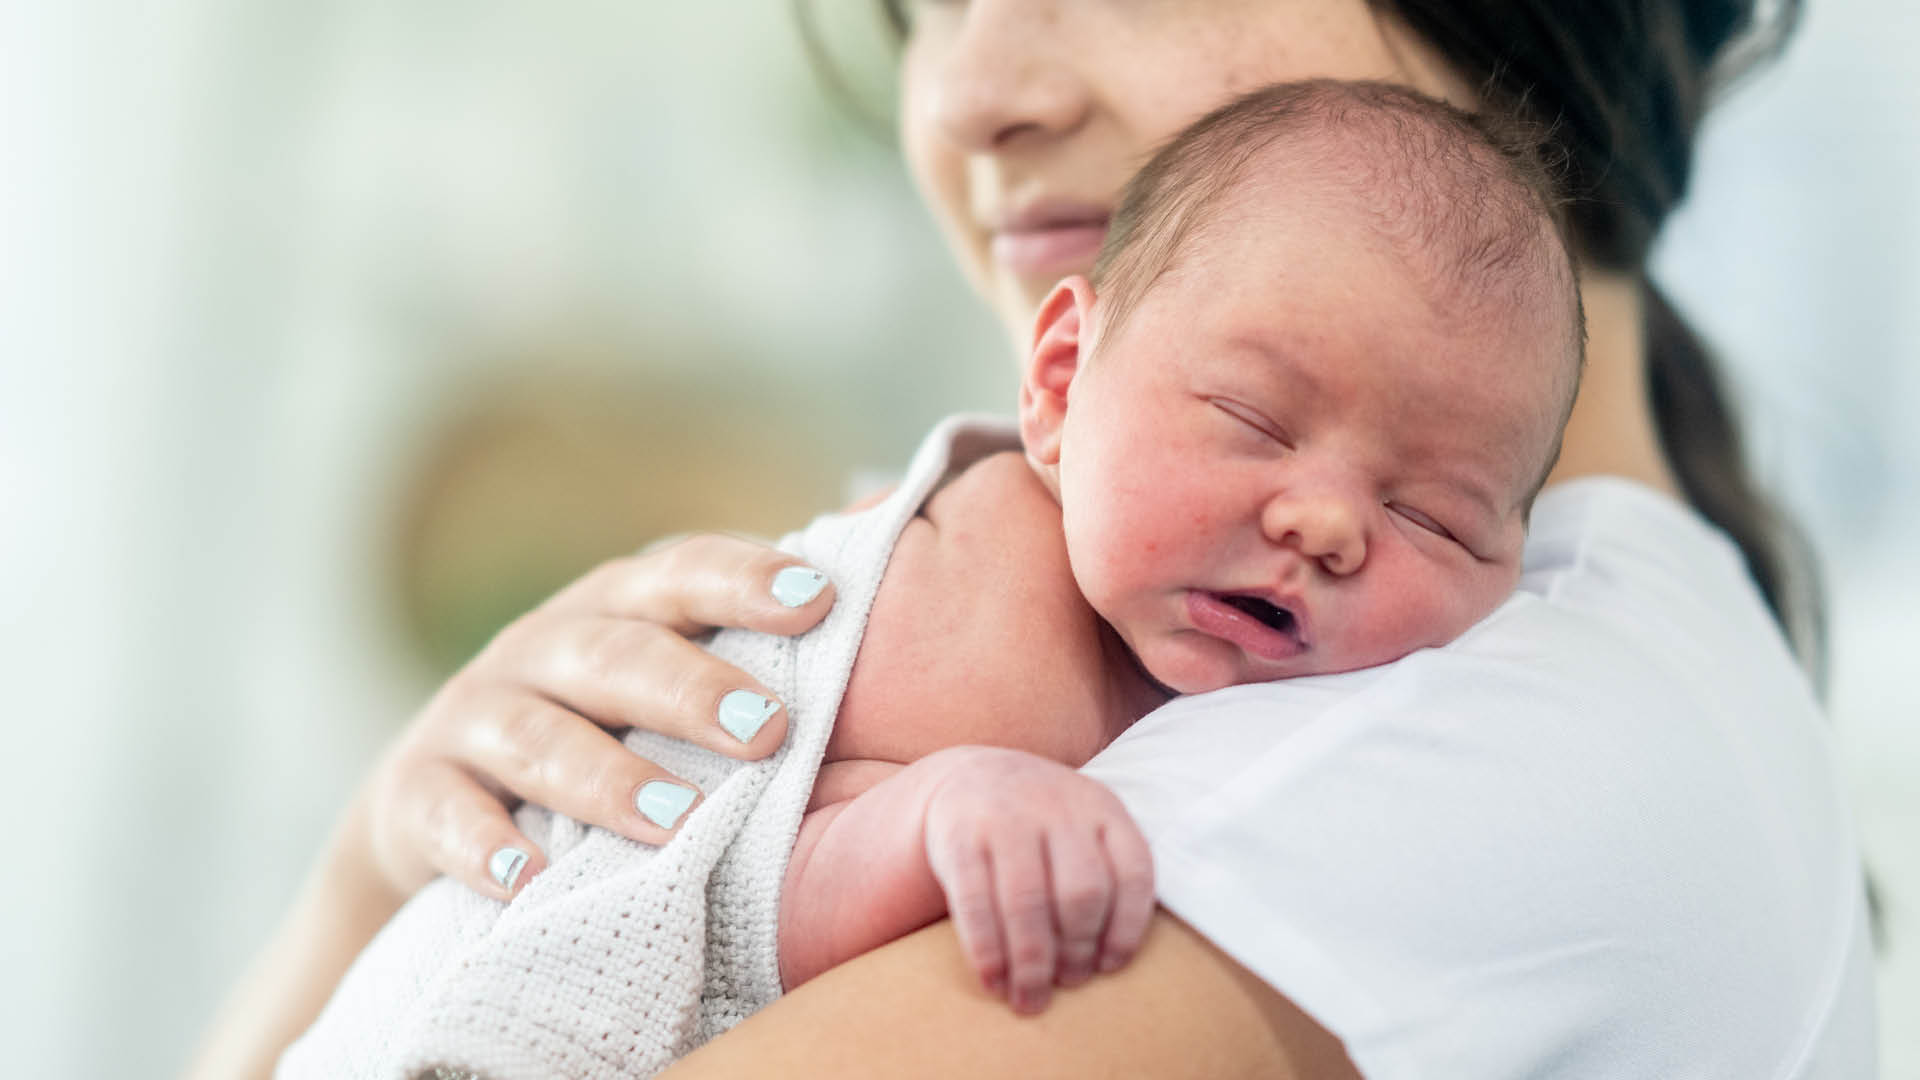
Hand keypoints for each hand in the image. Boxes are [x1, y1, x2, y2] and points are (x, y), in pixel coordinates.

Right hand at [360, 533, 835, 901]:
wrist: (435, 805)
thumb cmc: (597, 731)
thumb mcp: (656, 680)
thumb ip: (744, 647)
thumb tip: (871, 582)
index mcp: (616, 608)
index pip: (681, 576)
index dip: (745, 581)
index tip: (820, 603)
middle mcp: (543, 647)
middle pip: (616, 655)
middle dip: (691, 689)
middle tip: (768, 731)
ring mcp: (473, 717)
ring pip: (536, 737)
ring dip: (605, 779)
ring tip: (674, 821)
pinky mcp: (415, 794)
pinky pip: (445, 816)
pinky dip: (484, 846)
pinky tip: (527, 881)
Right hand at [921, 747, 1155, 1013]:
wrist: (972, 776)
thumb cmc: (1043, 827)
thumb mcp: (1086, 828)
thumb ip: (1109, 877)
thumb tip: (1112, 964)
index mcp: (1103, 808)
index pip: (1132, 872)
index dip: (1127, 929)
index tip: (1108, 967)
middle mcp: (1057, 806)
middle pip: (1081, 892)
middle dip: (1077, 950)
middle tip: (1068, 983)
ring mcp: (1006, 817)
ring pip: (1026, 901)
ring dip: (1031, 961)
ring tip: (1029, 999)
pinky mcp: (960, 835)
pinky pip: (975, 901)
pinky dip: (986, 949)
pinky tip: (993, 979)